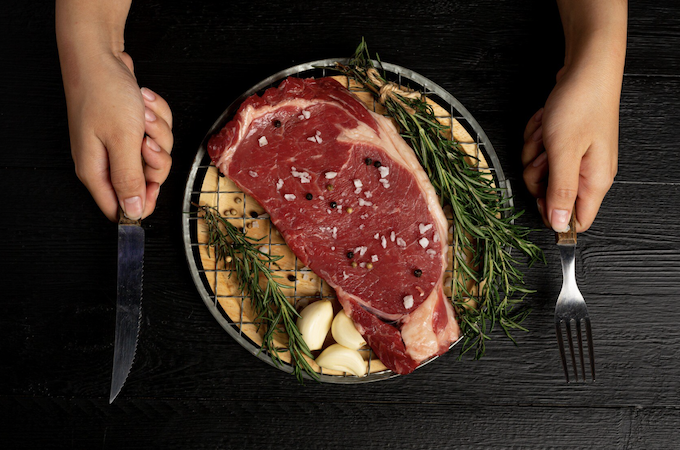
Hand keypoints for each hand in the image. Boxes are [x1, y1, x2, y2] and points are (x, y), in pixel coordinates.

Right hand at [63, 50, 172, 220]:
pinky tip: (144, 102)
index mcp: (97, 171)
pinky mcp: (131, 128)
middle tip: (145, 138)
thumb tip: (132, 211)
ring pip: (157, 154)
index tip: (153, 183)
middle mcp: (107, 161)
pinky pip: (157, 133)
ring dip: (158, 131)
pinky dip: (157, 116)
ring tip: (141, 113)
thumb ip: (128, 179)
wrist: (101, 56)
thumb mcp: (122, 142)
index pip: (121, 208)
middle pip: (147, 180)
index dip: (142, 201)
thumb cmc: (105, 94)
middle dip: (156, 157)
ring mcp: (119, 143)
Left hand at [521, 63, 619, 232]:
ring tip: (548, 131)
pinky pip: (540, 150)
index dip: (553, 214)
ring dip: (536, 149)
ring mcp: (577, 156)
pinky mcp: (567, 142)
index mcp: (595, 181)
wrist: (586, 69)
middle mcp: (589, 172)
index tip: (541, 194)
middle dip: (538, 172)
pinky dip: (538, 135)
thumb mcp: (563, 152)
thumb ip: (560, 191)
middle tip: (546, 151)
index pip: (577, 221)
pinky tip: (547, 121)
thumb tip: (559, 225)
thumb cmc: (579, 105)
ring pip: (541, 170)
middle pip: (550, 194)